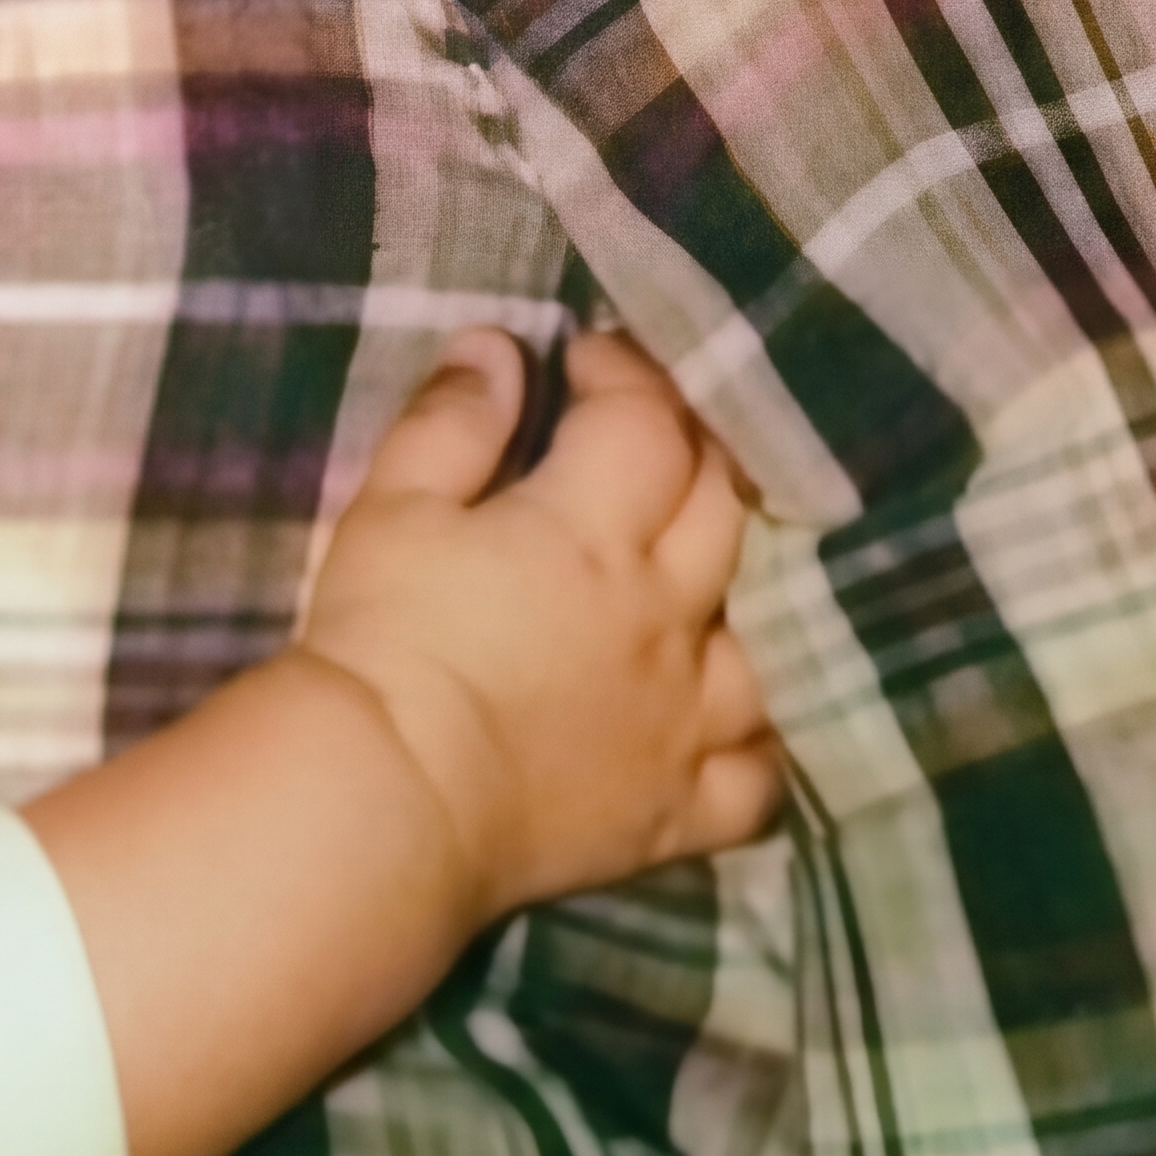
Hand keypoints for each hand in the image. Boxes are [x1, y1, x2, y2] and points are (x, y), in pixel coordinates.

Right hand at [292, 329, 779, 928]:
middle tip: (647, 434)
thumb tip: (501, 347)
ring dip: (753, 586)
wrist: (388, 798)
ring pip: (772, 635)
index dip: (624, 373)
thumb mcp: (392, 505)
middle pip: (722, 506)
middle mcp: (667, 615)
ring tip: (710, 570)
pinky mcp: (683, 808)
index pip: (646, 422)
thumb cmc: (383, 638)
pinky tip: (740, 719)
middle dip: (692, 448)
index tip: (584, 356)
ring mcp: (690, 718)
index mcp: (594, 531)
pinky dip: (762, 739)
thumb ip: (452, 423)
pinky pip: (760, 775)